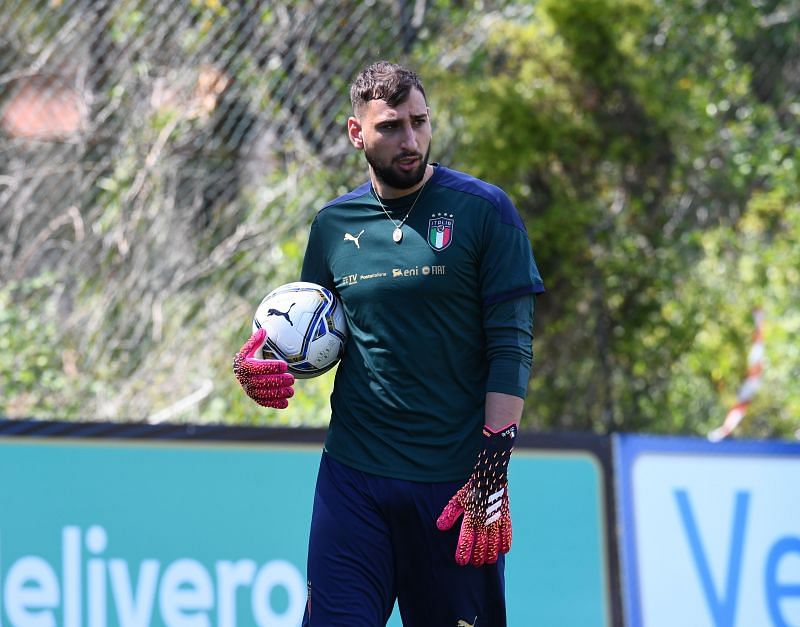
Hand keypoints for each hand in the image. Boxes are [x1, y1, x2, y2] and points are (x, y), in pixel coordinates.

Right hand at [232, 328, 294, 408]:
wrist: (244, 371)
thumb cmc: (252, 356)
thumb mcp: (252, 348)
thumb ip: (257, 340)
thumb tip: (263, 331)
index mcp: (244, 365)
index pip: (258, 367)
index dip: (271, 367)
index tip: (285, 365)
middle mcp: (245, 379)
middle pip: (262, 382)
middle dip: (278, 381)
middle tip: (292, 379)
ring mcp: (250, 390)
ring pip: (264, 394)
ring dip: (278, 394)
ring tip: (291, 391)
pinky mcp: (255, 398)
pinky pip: (264, 402)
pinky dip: (274, 404)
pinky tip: (285, 403)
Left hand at [436, 423, 516, 565]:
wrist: (490, 477)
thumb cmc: (471, 490)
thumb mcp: (457, 500)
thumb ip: (449, 514)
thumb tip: (440, 527)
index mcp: (470, 518)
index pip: (466, 540)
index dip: (463, 552)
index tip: (461, 561)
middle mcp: (483, 522)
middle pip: (481, 546)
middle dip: (477, 557)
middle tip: (474, 563)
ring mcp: (496, 520)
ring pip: (494, 544)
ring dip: (490, 554)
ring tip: (486, 560)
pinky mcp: (505, 517)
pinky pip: (507, 534)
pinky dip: (505, 544)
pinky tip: (502, 550)